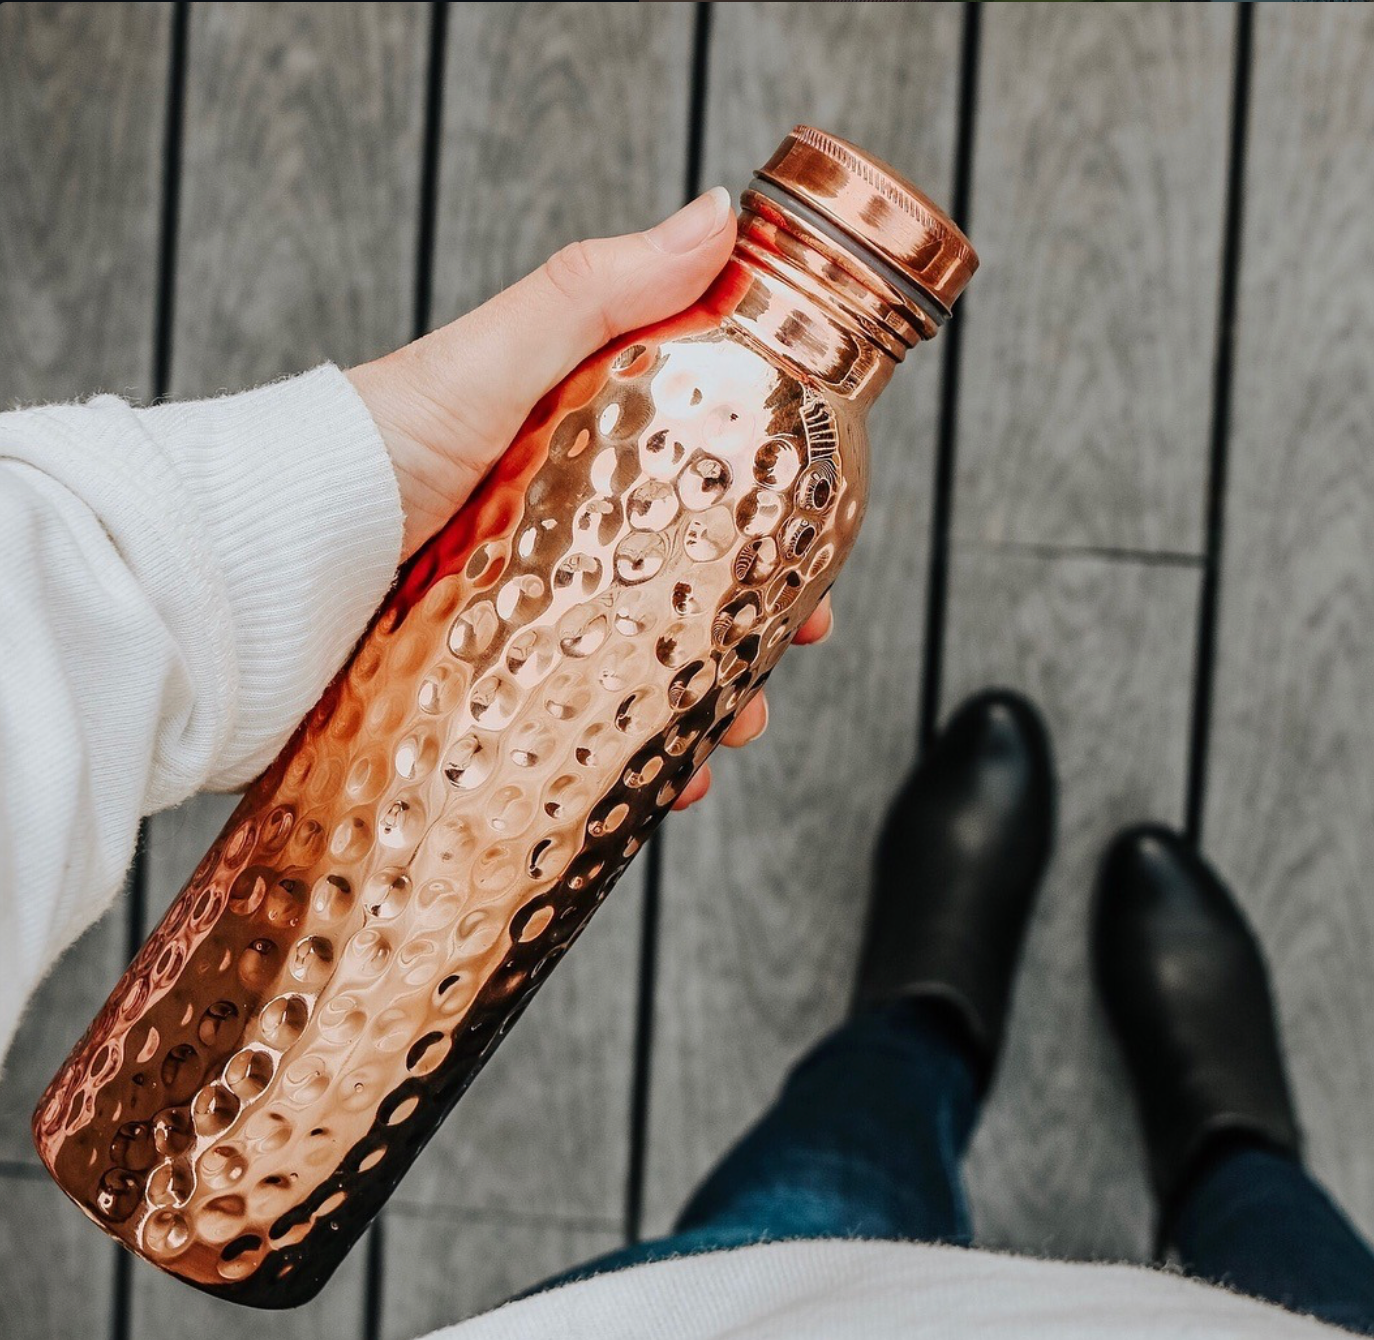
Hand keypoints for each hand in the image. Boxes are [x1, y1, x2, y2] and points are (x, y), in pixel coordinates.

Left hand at [347, 188, 833, 809]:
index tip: (816, 545)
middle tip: (786, 650)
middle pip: (681, 581)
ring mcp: (523, 620)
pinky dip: (633, 762)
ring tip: (732, 735)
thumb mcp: (488, 360)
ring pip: (642, 664)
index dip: (767, 511)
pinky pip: (580, 728)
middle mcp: (555, 539)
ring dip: (705, 702)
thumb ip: (594, 292)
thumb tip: (716, 214)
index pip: (697, 478)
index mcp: (573, 456)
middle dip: (749, 622)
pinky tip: (667, 787)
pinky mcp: (490, 691)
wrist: (253, 575)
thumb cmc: (363, 453)